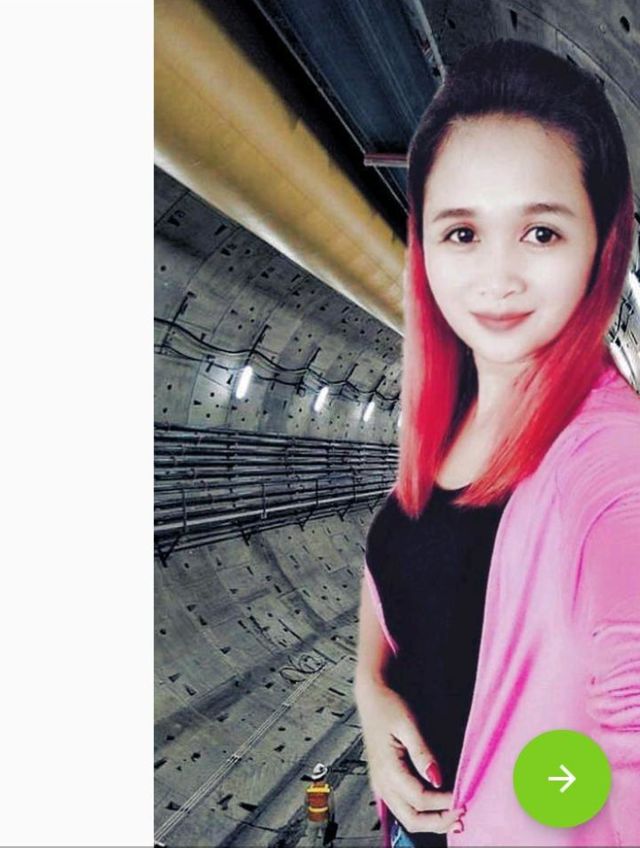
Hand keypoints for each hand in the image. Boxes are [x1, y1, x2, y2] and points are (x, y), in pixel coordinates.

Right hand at [357, 679, 465, 834]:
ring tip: (454, 816)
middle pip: (412, 819)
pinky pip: (403, 808)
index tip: (464, 798)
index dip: (444, 803)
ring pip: (408, 818)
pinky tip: (438, 808)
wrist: (371, 697)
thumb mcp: (408, 724)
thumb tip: (437, 779)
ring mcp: (382, 785)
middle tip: (462, 814)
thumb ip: (422, 753)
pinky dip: (422, 813)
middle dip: (439, 822)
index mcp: (387, 768)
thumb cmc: (389, 706)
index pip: (420, 799)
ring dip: (432, 822)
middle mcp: (382, 783)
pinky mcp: (385, 782)